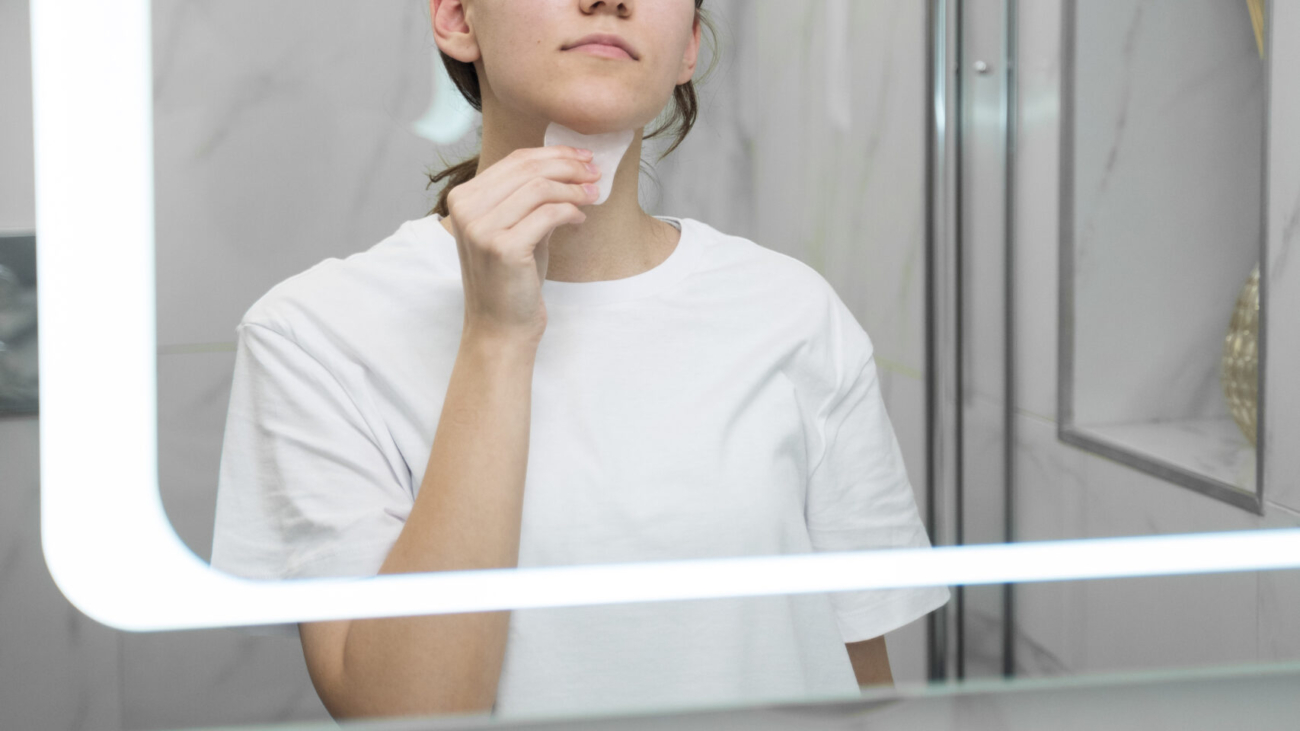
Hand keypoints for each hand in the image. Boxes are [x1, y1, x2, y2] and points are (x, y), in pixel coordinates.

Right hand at [442, 145, 601, 345]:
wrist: (500, 328)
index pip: (515, 160)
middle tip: (595, 172)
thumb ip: (531, 197)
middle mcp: (466, 209)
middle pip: (528, 168)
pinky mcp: (503, 247)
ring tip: (592, 195)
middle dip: (569, 166)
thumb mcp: (516, 228)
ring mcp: (481, 228)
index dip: (554, 154)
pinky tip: (579, 219)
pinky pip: (548, 214)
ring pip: (539, 187)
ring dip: (573, 188)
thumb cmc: (511, 279)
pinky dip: (570, 211)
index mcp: (463, 198)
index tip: (583, 157)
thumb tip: (571, 164)